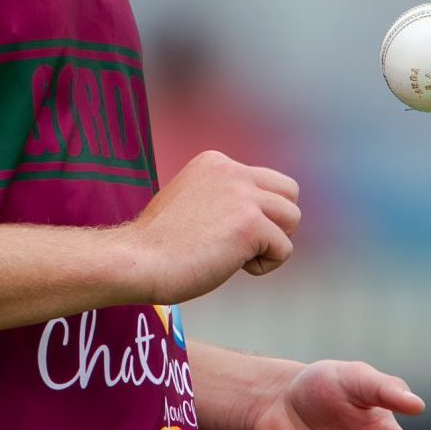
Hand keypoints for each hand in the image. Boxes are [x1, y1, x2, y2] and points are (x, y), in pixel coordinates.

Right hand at [124, 151, 300, 304]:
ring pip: (292, 218)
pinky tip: (235, 267)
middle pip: (289, 193)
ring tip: (238, 256)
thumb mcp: (193, 201)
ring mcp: (242, 196)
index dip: (253, 213)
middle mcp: (232, 171)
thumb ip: (224, 198)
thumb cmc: (159, 244)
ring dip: (272, 243)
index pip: (264, 182)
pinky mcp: (250, 225)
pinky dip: (265, 265)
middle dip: (276, 222)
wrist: (137, 261)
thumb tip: (262, 217)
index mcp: (215, 161)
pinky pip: (284, 249)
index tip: (219, 232)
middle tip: (243, 244)